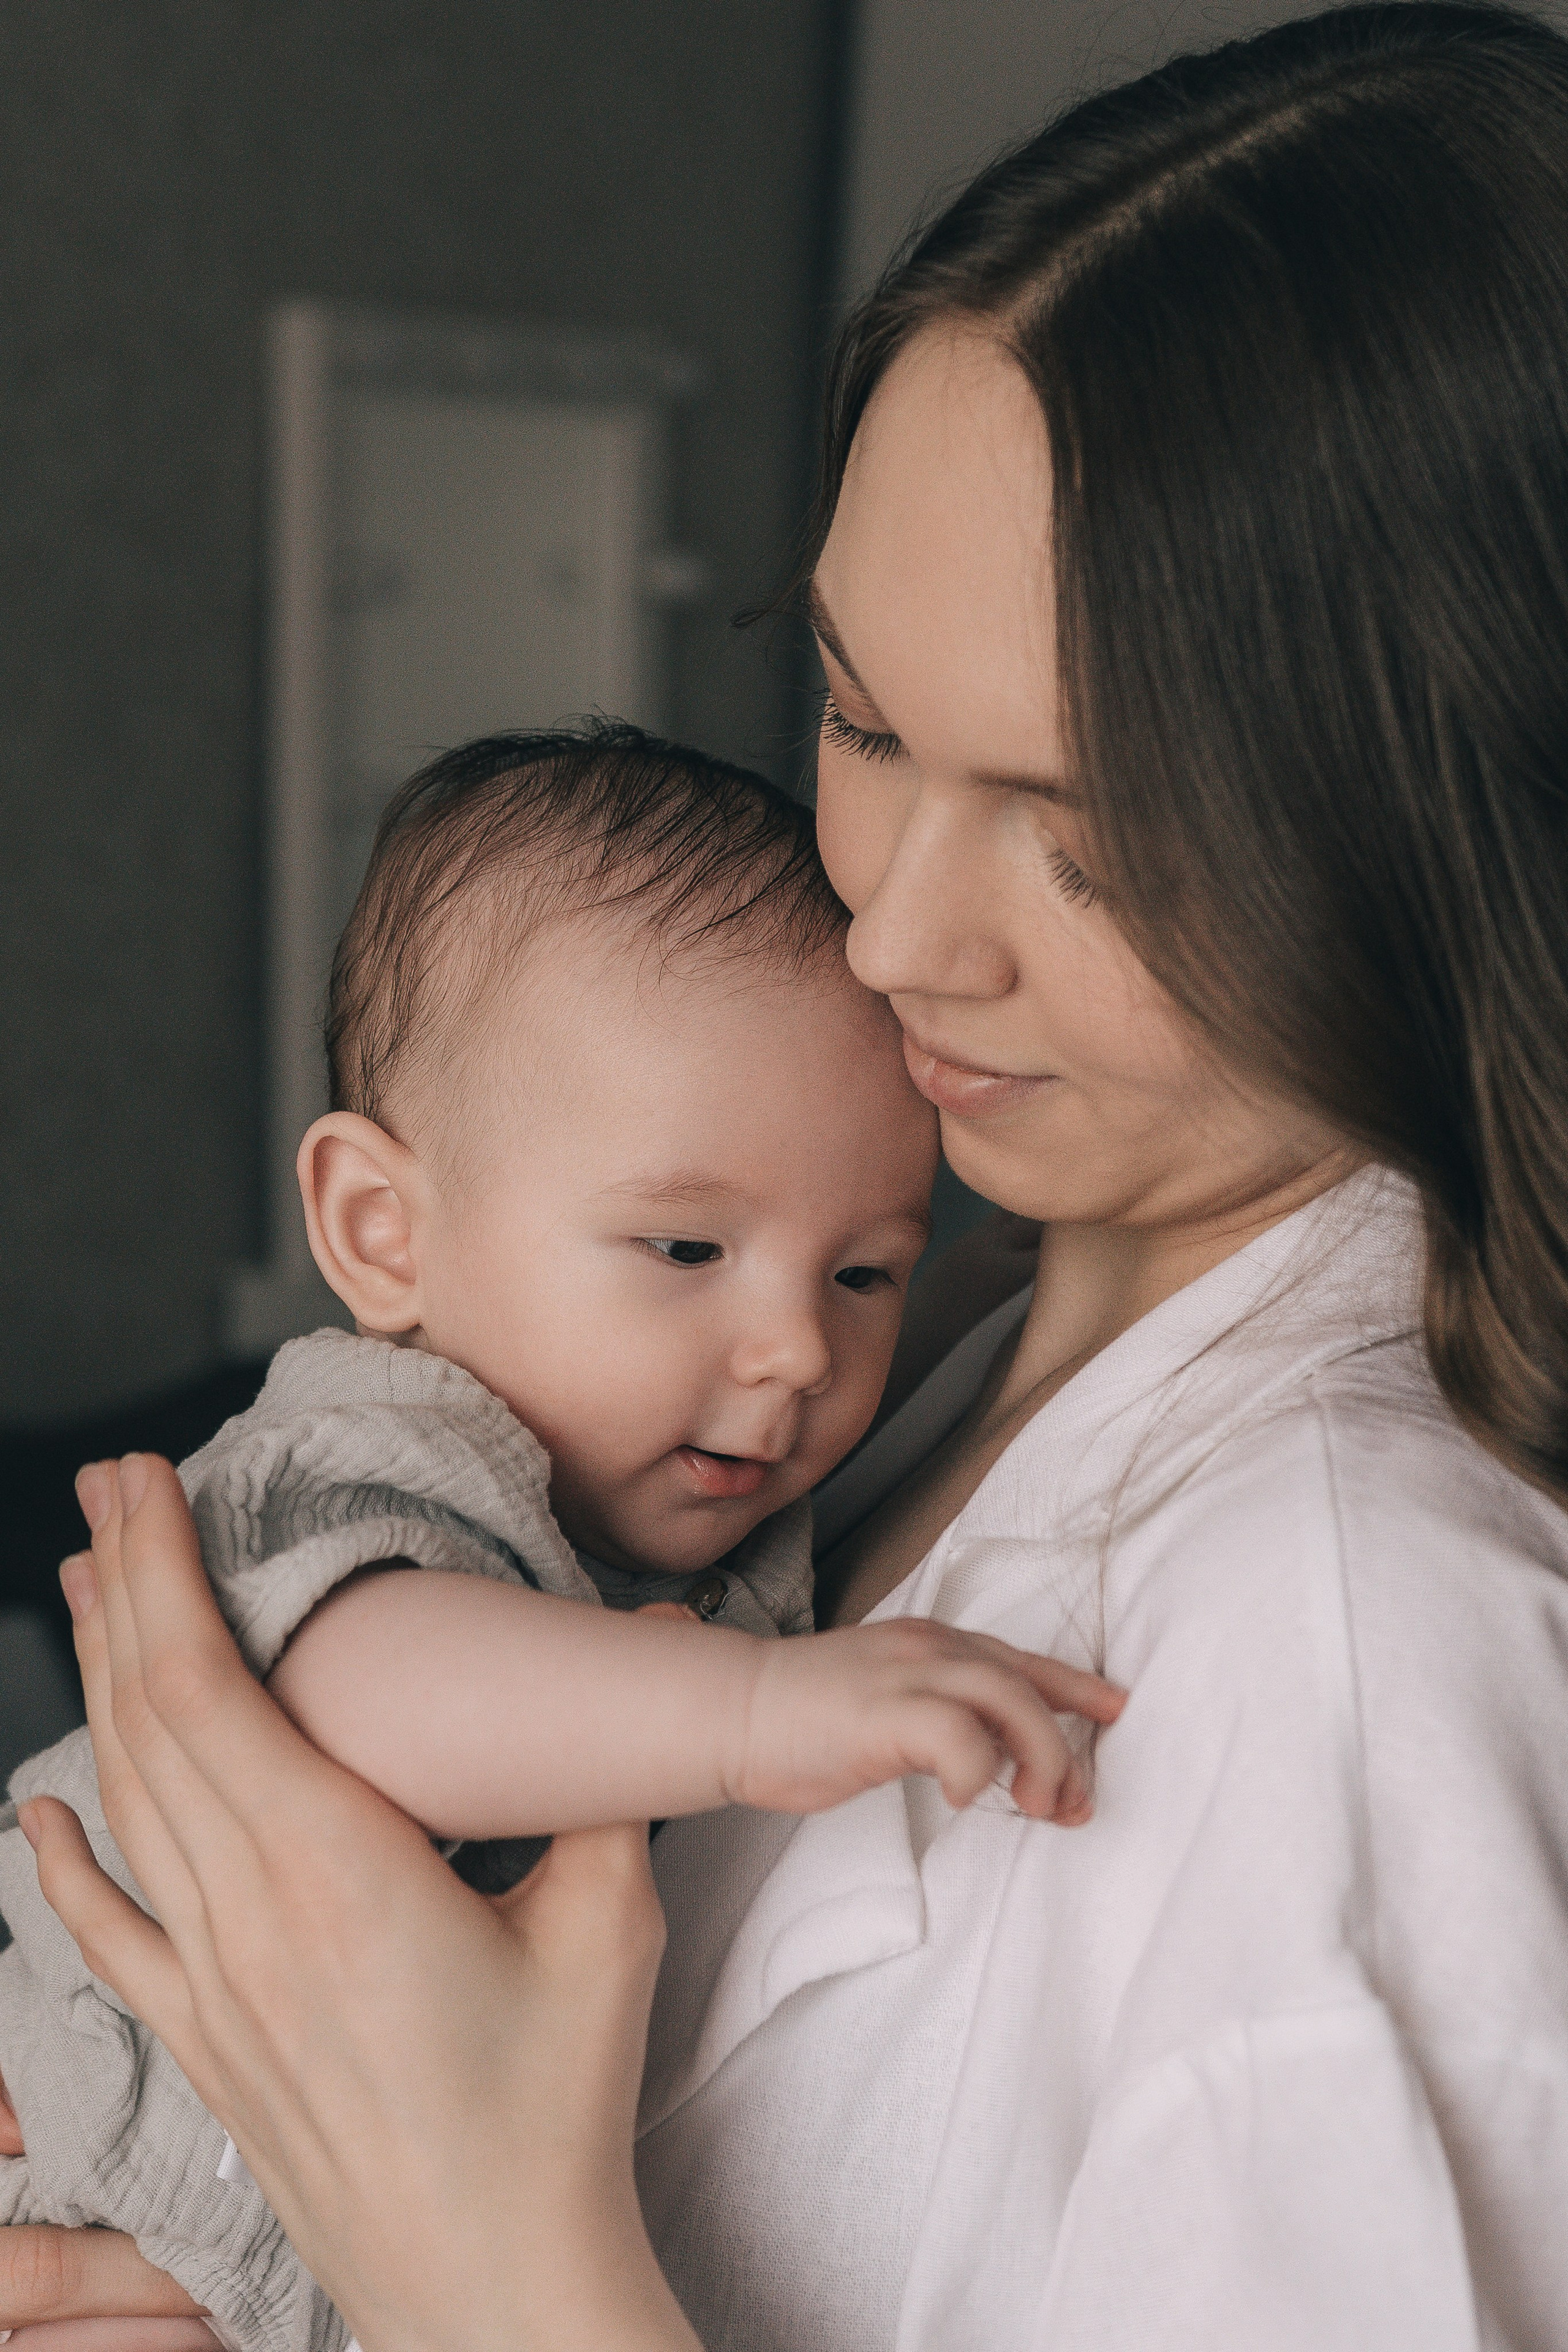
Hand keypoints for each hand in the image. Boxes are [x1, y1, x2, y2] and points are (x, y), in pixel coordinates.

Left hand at [15, 1453, 698, 2351]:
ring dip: (95, 1688)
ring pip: (125, 1809)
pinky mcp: (207, 2049)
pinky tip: (33, 1821)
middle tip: (109, 1486)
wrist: (492, 2285)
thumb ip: (612, 1781)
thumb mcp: (607, 1928)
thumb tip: (648, 1635)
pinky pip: (109, 1941)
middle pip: (149, 1723)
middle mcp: (248, 1920)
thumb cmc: (553, 2108)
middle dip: (124, 1591)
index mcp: (334, 1871)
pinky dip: (62, 1872)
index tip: (147, 1483)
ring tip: (83, 1588)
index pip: (209, 1688)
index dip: (166, 1575)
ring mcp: (212, 1990)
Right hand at [724, 1619, 1124, 1820]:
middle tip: (1074, 1801)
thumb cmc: (802, 1719)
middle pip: (1024, 1682)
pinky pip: (956, 1735)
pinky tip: (966, 1797)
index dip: (1072, 1685)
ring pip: (1006, 1698)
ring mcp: (905, 1675)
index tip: (1113, 1709)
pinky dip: (976, 1767)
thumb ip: (935, 1715)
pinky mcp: (883, 1711)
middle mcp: (927, 1648)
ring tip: (1040, 1806)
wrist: (732, 1709)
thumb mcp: (884, 1704)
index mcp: (929, 1644)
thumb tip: (987, 1757)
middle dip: (1064, 1742)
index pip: (1018, 1660)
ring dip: (1039, 1755)